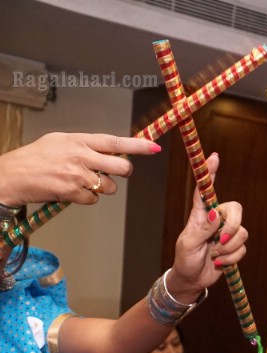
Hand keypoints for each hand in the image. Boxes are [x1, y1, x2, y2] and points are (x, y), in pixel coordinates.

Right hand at [0, 132, 160, 205]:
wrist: (11, 175)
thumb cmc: (35, 158)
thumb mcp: (59, 141)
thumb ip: (85, 145)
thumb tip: (110, 151)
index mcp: (78, 140)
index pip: (115, 141)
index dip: (137, 145)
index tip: (154, 146)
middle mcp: (81, 156)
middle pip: (122, 167)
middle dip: (123, 172)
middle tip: (113, 172)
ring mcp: (78, 175)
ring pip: (110, 187)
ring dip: (101, 188)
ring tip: (80, 181)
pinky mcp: (73, 192)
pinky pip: (94, 199)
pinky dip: (86, 198)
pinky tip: (70, 191)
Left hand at [168, 153, 247, 300]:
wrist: (192, 279)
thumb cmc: (185, 259)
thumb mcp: (188, 244)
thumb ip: (203, 230)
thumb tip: (216, 216)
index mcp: (201, 214)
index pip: (206, 190)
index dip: (210, 173)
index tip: (214, 157)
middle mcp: (216, 220)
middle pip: (236, 210)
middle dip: (233, 225)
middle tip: (221, 239)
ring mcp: (227, 233)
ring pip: (242, 232)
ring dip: (228, 247)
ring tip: (214, 255)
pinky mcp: (234, 247)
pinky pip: (242, 248)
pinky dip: (231, 258)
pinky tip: (219, 262)